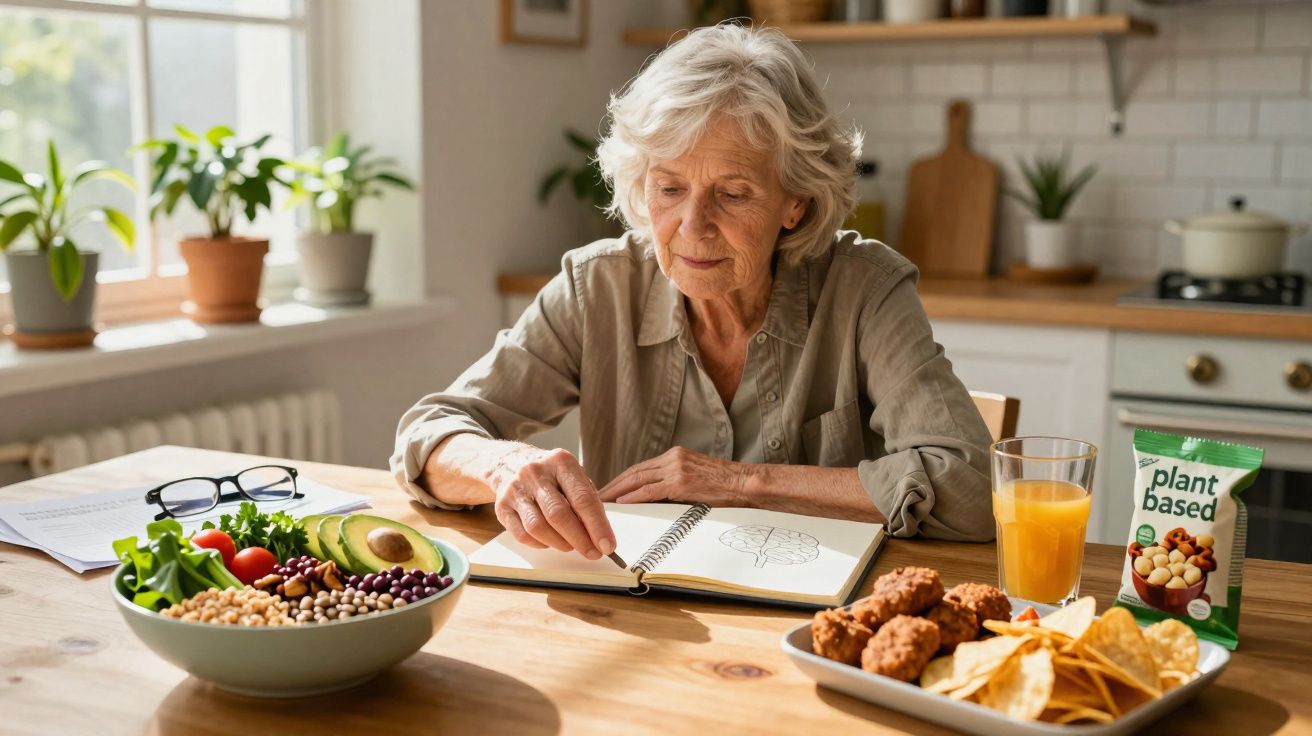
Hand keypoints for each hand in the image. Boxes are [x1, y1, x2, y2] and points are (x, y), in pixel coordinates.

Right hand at [490, 446, 615, 559]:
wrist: (511, 463)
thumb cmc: (551, 475)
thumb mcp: (572, 476)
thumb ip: (587, 501)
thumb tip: (600, 535)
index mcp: (561, 462)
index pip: (582, 499)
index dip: (597, 526)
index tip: (607, 545)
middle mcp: (536, 473)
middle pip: (559, 515)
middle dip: (580, 539)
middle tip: (593, 553)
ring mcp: (516, 489)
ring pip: (539, 528)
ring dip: (560, 543)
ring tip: (571, 546)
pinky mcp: (502, 506)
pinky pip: (522, 535)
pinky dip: (540, 544)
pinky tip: (550, 542)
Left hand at [598, 447, 749, 506]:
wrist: (745, 483)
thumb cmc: (725, 485)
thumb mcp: (697, 477)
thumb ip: (676, 481)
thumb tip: (658, 497)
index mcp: (676, 455)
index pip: (641, 468)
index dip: (622, 479)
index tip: (609, 488)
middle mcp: (673, 458)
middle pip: (634, 471)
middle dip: (614, 484)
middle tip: (597, 495)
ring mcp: (676, 469)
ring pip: (638, 480)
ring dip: (617, 491)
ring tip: (602, 501)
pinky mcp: (681, 482)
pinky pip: (650, 490)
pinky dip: (633, 496)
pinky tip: (621, 503)